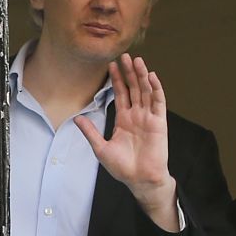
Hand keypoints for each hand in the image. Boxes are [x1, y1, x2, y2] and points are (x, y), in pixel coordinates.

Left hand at [75, 56, 177, 228]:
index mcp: (123, 120)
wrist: (140, 180)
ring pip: (145, 91)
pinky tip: (152, 76)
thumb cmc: (122, 168)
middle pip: (133, 88)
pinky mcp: (159, 122)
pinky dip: (156, 89)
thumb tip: (76, 119)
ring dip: (142, 76)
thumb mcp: (101, 148)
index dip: (116, 80)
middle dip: (129, 72)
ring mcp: (148, 118)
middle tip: (125, 56)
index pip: (120, 94)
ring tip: (138, 60)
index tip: (111, 65)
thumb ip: (90, 132)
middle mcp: (136, 115)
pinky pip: (158, 102)